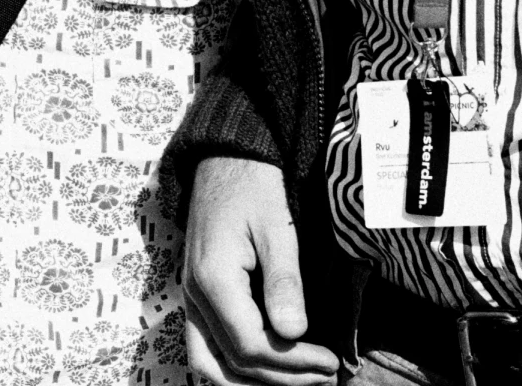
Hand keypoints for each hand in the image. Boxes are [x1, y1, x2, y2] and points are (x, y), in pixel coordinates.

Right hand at [182, 156, 340, 385]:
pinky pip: (207, 345)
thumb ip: (284, 282)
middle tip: (324, 376)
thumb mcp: (278, 228)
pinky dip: (234, 366)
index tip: (331, 362)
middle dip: (281, 377)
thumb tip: (294, 333)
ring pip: (210, 363)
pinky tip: (268, 365)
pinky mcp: (196, 294)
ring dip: (252, 380)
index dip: (293, 363)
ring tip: (296, 380)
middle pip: (233, 361)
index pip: (251, 346)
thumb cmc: (255, 187)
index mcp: (214, 279)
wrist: (223, 158)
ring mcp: (191, 296)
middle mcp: (194, 294)